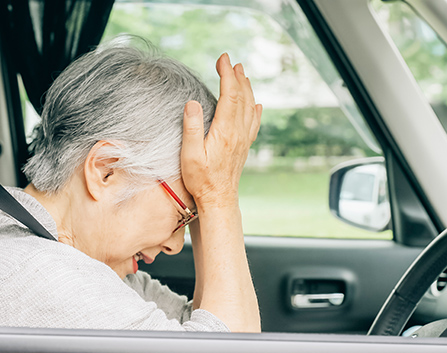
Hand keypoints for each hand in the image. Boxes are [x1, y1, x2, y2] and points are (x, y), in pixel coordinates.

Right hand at [181, 53, 262, 209]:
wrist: (219, 199)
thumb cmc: (201, 179)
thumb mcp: (189, 155)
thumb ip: (191, 128)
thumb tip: (192, 102)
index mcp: (225, 131)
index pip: (228, 95)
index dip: (227, 75)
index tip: (222, 59)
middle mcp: (238, 133)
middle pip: (242, 97)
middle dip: (237, 77)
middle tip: (231, 61)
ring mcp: (243, 140)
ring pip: (250, 107)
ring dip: (246, 88)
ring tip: (243, 74)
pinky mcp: (244, 147)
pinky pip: (254, 123)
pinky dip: (256, 110)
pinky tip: (257, 105)